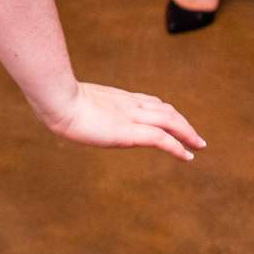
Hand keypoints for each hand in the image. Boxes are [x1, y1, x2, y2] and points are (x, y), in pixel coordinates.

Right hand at [40, 82, 204, 159]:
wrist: (58, 100)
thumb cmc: (55, 101)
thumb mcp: (68, 101)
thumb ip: (75, 104)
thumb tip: (60, 108)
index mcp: (116, 98)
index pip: (148, 101)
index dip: (163, 111)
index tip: (172, 119)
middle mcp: (129, 104)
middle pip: (165, 110)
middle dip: (182, 123)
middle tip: (194, 136)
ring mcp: (131, 116)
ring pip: (170, 121)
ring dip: (187, 133)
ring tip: (198, 145)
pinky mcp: (130, 132)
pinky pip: (162, 139)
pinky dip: (177, 147)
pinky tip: (187, 156)